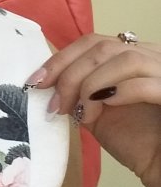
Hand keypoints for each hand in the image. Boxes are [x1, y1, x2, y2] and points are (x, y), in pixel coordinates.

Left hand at [34, 34, 160, 186]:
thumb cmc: (139, 145)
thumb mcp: (100, 111)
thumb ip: (81, 91)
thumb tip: (47, 82)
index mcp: (137, 56)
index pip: (94, 42)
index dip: (62, 58)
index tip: (37, 81)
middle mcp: (156, 57)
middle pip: (104, 47)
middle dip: (70, 73)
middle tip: (54, 104)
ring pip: (124, 59)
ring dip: (91, 84)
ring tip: (79, 113)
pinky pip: (145, 82)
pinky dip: (117, 92)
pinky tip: (100, 109)